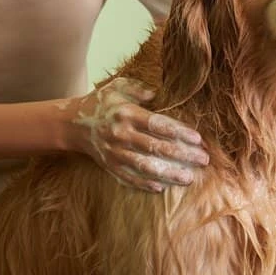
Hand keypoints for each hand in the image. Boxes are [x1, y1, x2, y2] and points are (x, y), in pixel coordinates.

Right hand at [64, 78, 207, 191]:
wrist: (73, 124)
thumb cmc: (101, 103)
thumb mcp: (117, 87)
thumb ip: (138, 89)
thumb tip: (156, 94)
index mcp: (127, 114)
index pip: (157, 124)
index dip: (179, 132)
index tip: (197, 139)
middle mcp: (121, 135)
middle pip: (156, 148)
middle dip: (182, 155)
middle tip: (203, 159)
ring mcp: (115, 153)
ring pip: (145, 167)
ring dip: (169, 174)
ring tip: (189, 178)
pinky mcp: (109, 166)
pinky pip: (129, 178)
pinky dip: (145, 184)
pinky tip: (162, 187)